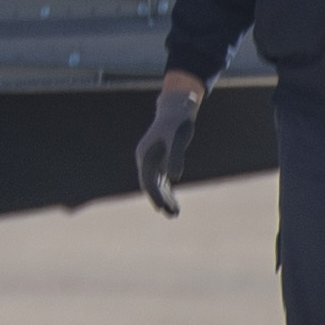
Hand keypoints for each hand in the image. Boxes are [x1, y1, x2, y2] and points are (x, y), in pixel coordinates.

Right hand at [135, 74, 202, 214]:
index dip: (154, 195)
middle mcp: (146, 160)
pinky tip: (174, 202)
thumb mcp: (178, 140)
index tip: (161, 208)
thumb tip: (174, 178)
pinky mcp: (160, 161)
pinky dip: (167, 192)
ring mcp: (152, 161)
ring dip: (164, 198)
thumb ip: (176, 158)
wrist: (176, 110)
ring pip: (155, 185)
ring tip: (174, 213)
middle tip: (171, 214)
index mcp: (146, 155)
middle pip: (150, 185)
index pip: (148, 180)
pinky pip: (161, 181)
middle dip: (159, 200)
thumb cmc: (177, 124)